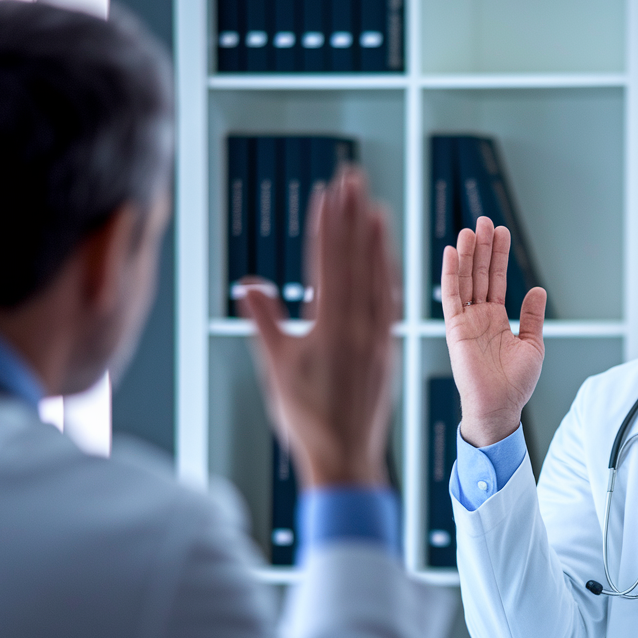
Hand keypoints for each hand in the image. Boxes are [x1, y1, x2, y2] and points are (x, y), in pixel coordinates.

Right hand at [238, 170, 396, 486]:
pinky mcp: (387, 350)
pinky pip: (389, 305)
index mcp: (331, 329)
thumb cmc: (306, 419)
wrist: (345, 457)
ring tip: (375, 208)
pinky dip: (387, 277)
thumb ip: (266, 322)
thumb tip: (248, 284)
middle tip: (353, 181)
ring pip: (378, 279)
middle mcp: (360, 327)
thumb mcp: (278, 368)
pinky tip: (386, 261)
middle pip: (357, 261)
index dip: (328, 226)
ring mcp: (377, 338)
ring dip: (376, 242)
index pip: (330, 263)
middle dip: (353, 218)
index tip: (328, 194)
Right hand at [442, 217, 546, 446]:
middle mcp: (479, 317)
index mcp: (497, 319)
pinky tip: (453, 253)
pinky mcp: (455, 329)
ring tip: (471, 229)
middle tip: (485, 221)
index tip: (501, 232)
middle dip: (483, 247)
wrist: (499, 407)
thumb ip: (532, 316)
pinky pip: (452, 297)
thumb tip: (537, 290)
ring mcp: (466, 321)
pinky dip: (451, 273)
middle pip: (480, 273)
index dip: (499, 256)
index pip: (497, 280)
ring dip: (468, 254)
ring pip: (466, 280)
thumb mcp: (532, 344)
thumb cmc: (514, 385)